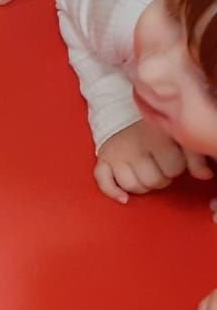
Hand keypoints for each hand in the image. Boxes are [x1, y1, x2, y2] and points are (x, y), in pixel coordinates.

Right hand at [93, 121, 212, 203]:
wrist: (123, 111)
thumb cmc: (153, 127)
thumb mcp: (179, 136)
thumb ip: (196, 157)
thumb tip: (205, 175)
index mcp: (156, 137)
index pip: (173, 168)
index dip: (177, 168)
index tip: (175, 160)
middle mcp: (135, 147)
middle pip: (152, 180)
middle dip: (161, 178)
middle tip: (160, 168)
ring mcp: (117, 154)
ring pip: (132, 185)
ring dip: (142, 185)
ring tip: (146, 175)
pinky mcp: (103, 159)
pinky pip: (104, 182)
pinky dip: (114, 192)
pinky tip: (124, 198)